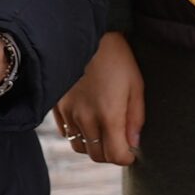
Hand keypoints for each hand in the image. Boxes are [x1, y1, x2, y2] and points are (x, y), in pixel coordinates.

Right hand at [53, 31, 143, 166]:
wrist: (86, 37)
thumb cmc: (117, 60)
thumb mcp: (136, 86)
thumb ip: (135, 118)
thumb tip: (134, 143)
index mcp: (109, 116)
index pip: (115, 156)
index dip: (126, 158)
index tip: (132, 152)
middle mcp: (86, 119)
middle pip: (96, 156)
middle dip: (111, 154)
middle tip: (120, 143)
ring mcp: (69, 114)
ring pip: (80, 147)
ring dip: (93, 146)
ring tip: (104, 133)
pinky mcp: (58, 107)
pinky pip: (67, 133)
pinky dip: (78, 134)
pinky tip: (88, 122)